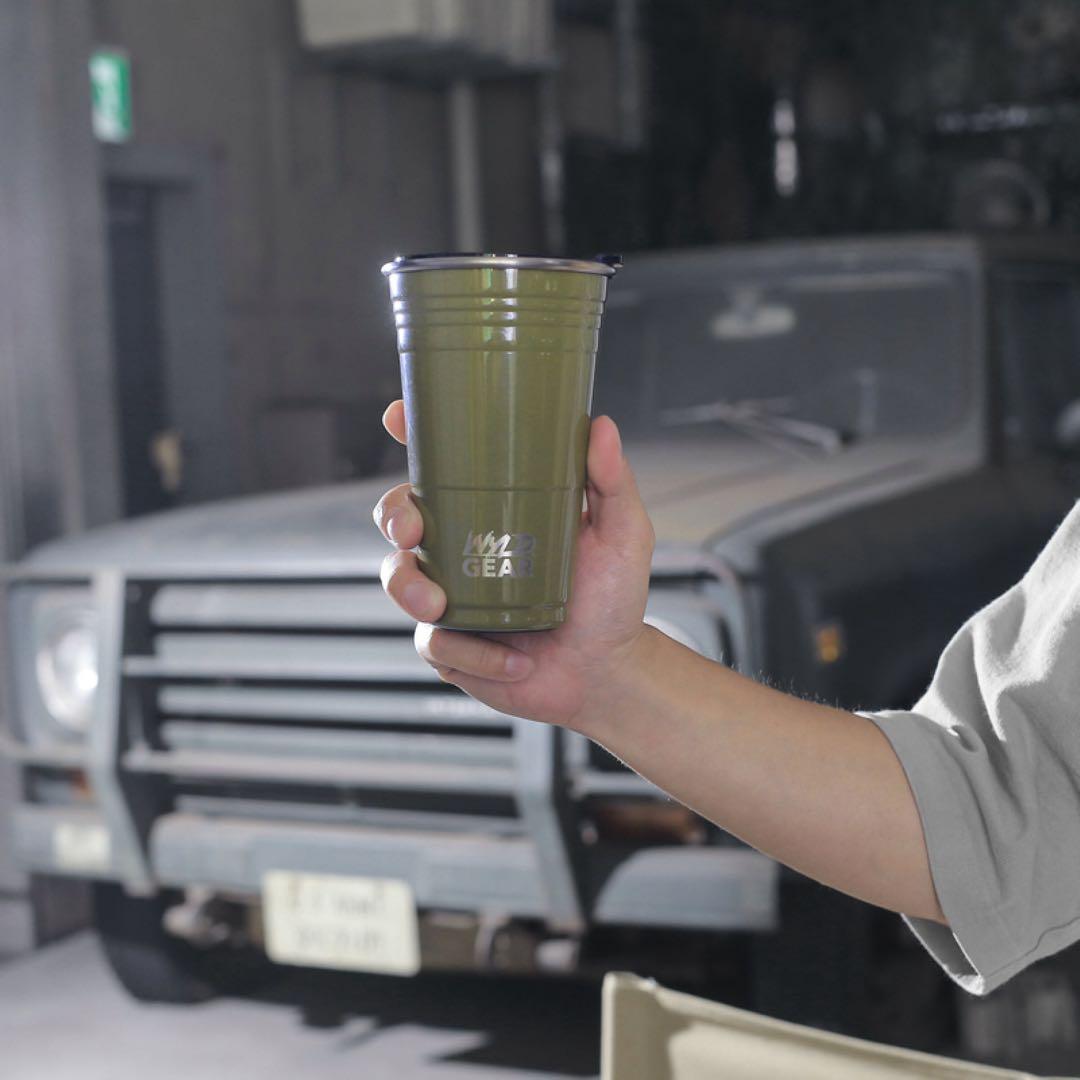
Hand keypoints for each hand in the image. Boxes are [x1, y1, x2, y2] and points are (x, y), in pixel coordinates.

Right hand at [373, 400, 654, 730]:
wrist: (607, 672)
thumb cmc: (611, 599)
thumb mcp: (621, 534)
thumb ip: (611, 482)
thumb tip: (602, 426)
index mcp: (494, 510)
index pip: (442, 466)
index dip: (413, 436)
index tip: (398, 418)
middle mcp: (463, 548)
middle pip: (400, 515)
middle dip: (393, 515)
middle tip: (412, 530)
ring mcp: (452, 596)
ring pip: (397, 578)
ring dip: (408, 589)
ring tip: (439, 607)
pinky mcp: (452, 645)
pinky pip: (435, 643)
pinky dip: (473, 654)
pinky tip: (513, 661)